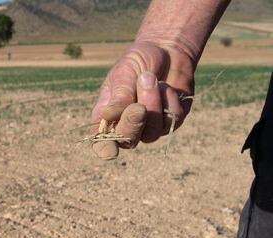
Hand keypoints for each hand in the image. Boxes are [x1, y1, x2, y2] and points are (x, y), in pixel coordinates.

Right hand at [91, 41, 194, 159]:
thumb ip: (119, 94)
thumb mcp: (124, 72)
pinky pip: (172, 120)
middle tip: (138, 107)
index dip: (105, 149)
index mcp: (107, 116)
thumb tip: (107, 114)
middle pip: (128, 142)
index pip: (102, 142)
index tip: (112, 151)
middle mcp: (127, 125)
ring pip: (152, 133)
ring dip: (153, 105)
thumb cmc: (138, 60)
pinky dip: (170, 100)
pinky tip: (166, 86)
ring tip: (150, 78)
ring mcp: (150, 126)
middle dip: (133, 124)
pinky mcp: (171, 122)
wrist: (166, 49)